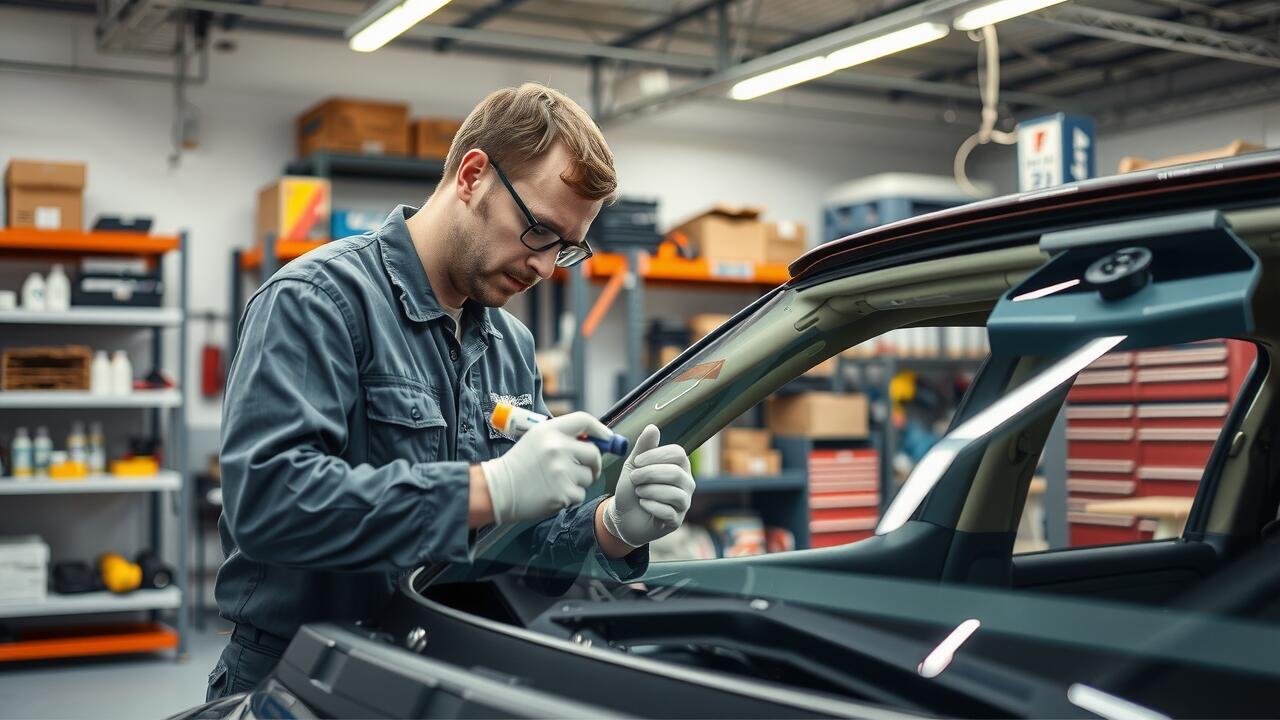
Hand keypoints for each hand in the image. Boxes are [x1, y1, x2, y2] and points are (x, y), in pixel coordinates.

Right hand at [481, 411, 608, 523]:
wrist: (499, 489)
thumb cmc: (520, 464)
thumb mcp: (537, 438)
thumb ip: (564, 436)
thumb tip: (597, 441)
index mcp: (550, 431)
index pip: (584, 420)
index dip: (600, 429)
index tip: (608, 438)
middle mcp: (557, 448)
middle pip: (594, 453)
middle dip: (593, 462)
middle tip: (583, 468)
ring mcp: (561, 471)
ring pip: (589, 476)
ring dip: (579, 481)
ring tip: (557, 481)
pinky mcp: (564, 493)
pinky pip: (581, 494)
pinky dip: (571, 496)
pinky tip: (553, 493)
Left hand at [603, 424, 694, 547]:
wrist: (623, 516)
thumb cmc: (632, 488)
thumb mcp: (634, 465)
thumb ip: (643, 447)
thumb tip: (652, 427)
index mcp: (678, 466)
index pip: (678, 453)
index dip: (656, 455)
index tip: (637, 461)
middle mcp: (686, 483)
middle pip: (676, 474)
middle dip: (650, 474)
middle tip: (634, 478)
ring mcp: (683, 503)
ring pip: (674, 494)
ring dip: (650, 491)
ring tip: (639, 492)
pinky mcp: (676, 520)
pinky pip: (668, 512)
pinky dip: (651, 506)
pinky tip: (643, 505)